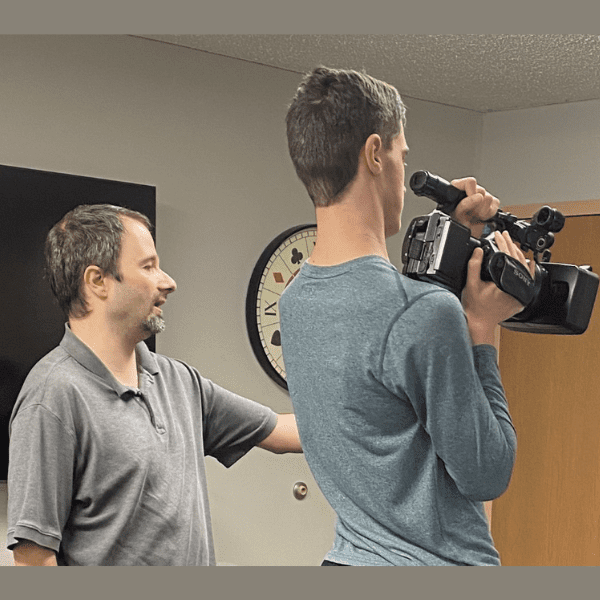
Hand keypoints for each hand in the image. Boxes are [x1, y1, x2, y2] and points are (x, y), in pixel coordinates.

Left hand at [450, 177, 499, 237]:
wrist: (466, 231)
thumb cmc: (458, 222)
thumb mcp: (457, 214)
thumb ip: (465, 204)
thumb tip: (479, 197)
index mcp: (459, 187)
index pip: (471, 181)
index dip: (471, 192)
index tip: (468, 203)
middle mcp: (472, 189)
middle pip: (482, 191)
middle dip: (475, 206)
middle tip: (469, 213)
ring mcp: (484, 195)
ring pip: (489, 198)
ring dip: (480, 211)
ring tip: (473, 215)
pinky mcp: (493, 202)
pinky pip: (495, 205)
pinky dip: (488, 214)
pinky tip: (480, 216)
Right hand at [461, 231, 535, 345]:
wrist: (479, 323)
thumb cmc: (475, 307)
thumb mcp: (471, 284)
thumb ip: (474, 266)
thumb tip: (477, 250)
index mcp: (506, 282)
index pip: (508, 256)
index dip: (502, 243)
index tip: (498, 235)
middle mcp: (517, 287)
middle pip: (518, 259)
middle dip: (510, 245)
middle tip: (504, 236)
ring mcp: (521, 293)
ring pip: (524, 268)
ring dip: (519, 254)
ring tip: (512, 245)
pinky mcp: (521, 297)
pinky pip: (528, 280)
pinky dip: (527, 269)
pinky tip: (527, 262)